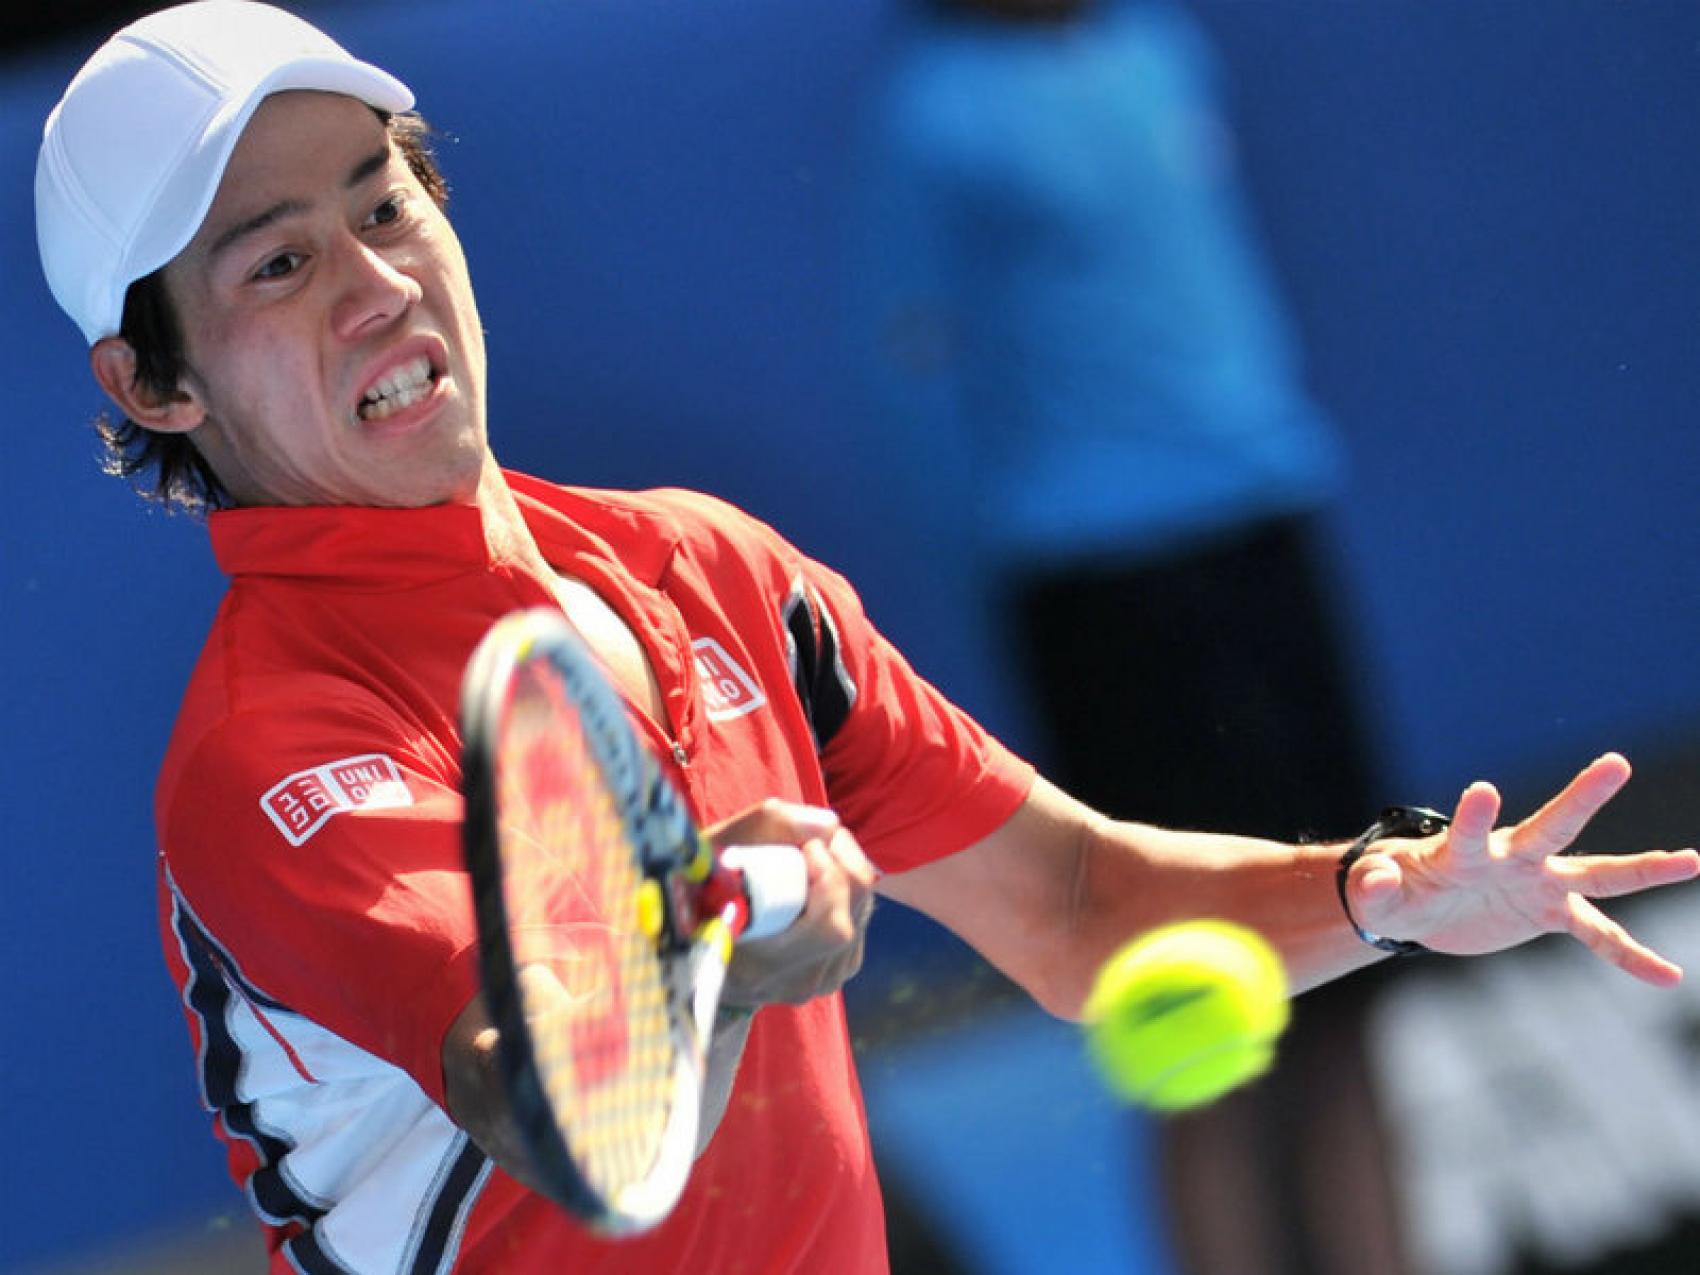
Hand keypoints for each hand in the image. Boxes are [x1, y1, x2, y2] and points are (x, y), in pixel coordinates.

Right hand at [708, 800, 877, 1007]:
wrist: (693, 957)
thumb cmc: (696, 895)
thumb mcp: (714, 851)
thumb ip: (768, 826)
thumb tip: (829, 825)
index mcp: (761, 966)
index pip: (831, 926)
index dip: (829, 875)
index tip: (804, 847)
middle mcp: (798, 982)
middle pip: (855, 912)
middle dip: (843, 861)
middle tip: (812, 841)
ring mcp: (820, 983)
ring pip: (862, 914)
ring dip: (844, 874)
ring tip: (809, 858)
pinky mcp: (834, 975)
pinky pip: (859, 923)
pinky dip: (844, 894)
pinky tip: (813, 886)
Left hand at [1347, 753, 1699, 984]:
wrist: (1419, 903)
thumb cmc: (1394, 888)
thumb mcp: (1378, 893)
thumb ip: (1375, 888)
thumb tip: (1371, 886)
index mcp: (1463, 851)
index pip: (1470, 831)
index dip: (1475, 815)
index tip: (1484, 789)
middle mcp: (1510, 857)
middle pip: (1551, 827)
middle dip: (1582, 797)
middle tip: (1615, 762)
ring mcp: (1537, 883)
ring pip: (1597, 872)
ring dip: (1643, 869)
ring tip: (1694, 860)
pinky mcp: (1549, 912)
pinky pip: (1598, 935)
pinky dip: (1629, 955)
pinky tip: (1668, 976)